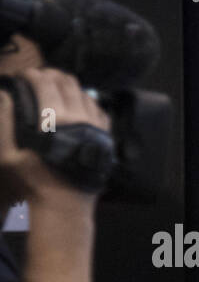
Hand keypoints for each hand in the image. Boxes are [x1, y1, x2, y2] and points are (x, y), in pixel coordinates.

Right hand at [0, 67, 110, 201]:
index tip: (23, 75)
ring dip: (69, 86)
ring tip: (57, 87)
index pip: (45, 82)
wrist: (66, 207)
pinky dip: (88, 101)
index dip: (32, 74)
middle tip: (39, 77)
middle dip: (51, 74)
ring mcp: (96, 129)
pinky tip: (78, 104)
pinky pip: (100, 111)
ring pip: (85, 94)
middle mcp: (79, 119)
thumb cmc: (34, 182)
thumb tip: (3, 94)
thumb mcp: (8, 155)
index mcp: (54, 120)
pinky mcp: (106, 140)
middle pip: (67, 83)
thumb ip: (4, 121)